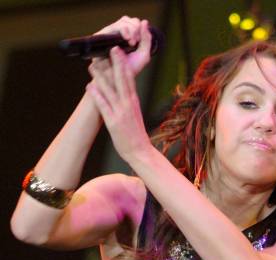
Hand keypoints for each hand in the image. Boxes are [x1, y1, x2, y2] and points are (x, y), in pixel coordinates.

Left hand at [86, 44, 152, 164]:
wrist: (141, 152)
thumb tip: (124, 91)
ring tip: (93, 65)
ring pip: (110, 90)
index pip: (129, 78)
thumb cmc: (136, 134)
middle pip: (122, 80)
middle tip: (111, 48)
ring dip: (101, 76)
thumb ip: (129, 101)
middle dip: (116, 63)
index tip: (119, 51)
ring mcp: (121, 112)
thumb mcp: (135, 113)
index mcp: (134, 101)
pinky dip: (97, 96)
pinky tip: (90, 87)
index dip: (124, 63)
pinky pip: (104, 106)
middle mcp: (128, 104)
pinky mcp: (113, 122)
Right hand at [89, 16, 151, 76]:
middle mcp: (118, 34)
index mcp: (128, 37)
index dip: (138, 28)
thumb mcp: (143, 56)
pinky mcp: (101, 38)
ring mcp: (110, 35)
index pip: (134, 23)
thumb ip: (147, 40)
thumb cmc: (129, 70)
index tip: (139, 41)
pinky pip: (110, 28)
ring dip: (128, 29)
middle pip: (127, 20)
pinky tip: (125, 38)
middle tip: (135, 41)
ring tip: (131, 41)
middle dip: (134, 28)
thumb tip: (145, 22)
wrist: (117, 80)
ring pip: (120, 22)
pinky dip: (120, 30)